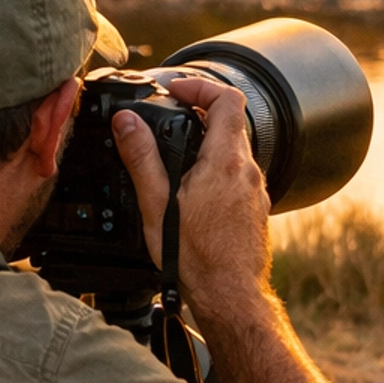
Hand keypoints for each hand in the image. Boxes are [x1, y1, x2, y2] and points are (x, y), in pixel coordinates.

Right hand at [112, 77, 271, 322]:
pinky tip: (194, 194)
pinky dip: (217, 171)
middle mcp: (248, 171)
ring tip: (177, 160)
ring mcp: (256, 191)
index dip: (200, 85)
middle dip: (199, 114)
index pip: (227, 98)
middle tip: (171, 119)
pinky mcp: (255, 208)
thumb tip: (127, 122)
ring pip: (235, 151)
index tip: (177, 90)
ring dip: (207, 145)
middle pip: (230, 122)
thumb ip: (142, 158)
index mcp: (225, 162)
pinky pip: (238, 176)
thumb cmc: (197, 259)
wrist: (230, 296)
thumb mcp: (157, 205)